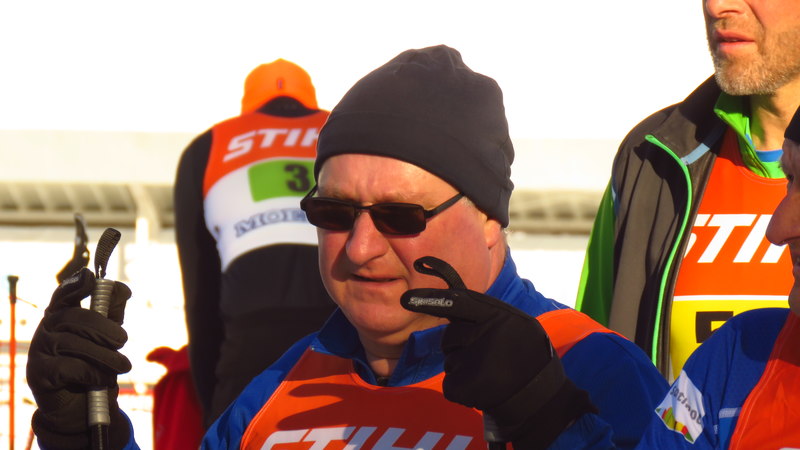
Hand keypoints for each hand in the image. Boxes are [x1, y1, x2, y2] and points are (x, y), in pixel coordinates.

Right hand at [27, 267, 132, 448]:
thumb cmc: (94, 364)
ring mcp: (39, 351)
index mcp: (62, 314)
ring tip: (123, 365)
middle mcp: (46, 328)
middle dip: (104, 328)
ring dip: (105, 355)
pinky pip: (69, 368)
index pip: (64, 293)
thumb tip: (123, 289)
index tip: (91, 278)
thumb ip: (113, 312)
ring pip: (73, 343)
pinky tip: (103, 380)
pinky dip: (92, 373)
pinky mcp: (38, 374)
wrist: (80, 407)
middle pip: (74, 317)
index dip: (76, 284)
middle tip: (123, 340)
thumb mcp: (107, 336)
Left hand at [401, 256, 595, 448]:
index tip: (406, 299)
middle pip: (451, 335)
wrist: (543, 400)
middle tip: (489, 357)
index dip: (431, 298)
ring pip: (450, 360)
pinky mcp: (465, 386)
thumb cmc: (528, 357)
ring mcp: (474, 361)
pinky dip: (462, 389)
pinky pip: (450, 383)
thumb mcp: (519, 325)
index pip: (460, 301)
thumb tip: (453, 305)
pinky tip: (484, 390)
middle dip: (461, 344)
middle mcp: (484, 336)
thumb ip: (489, 314)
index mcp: (499, 315)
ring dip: (465, 367)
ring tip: (492, 375)